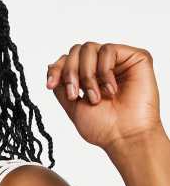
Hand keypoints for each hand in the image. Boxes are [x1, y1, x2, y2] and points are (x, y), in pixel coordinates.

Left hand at [46, 42, 162, 150]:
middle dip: (70, 72)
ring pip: (89, 48)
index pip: (68, 60)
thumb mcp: (72, 106)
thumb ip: (61, 86)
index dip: (57, 69)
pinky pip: (108, 50)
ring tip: (95, 97)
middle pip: (76, 51)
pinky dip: (104, 71)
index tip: (50, 85)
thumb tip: (50, 66)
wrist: (125, 137)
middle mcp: (103, 67)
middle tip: (74, 95)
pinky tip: (111, 90)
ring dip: (87, 75)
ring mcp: (119, 61)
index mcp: (89, 77)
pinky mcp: (135, 57)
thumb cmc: (104, 128)